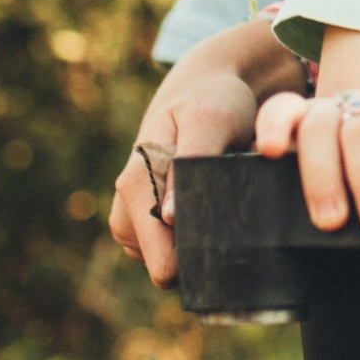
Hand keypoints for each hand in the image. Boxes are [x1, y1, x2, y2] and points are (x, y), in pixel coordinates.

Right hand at [107, 62, 269, 288]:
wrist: (204, 91)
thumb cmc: (212, 102)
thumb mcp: (210, 120)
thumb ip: (192, 163)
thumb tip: (170, 217)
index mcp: (135, 186)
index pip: (164, 262)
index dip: (201, 259)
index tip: (233, 238)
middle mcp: (126, 209)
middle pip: (167, 269)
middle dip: (201, 251)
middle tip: (232, 212)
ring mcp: (133, 220)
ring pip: (171, 265)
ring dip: (200, 243)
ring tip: (222, 202)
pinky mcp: (146, 226)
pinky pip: (173, 254)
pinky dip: (196, 238)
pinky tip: (212, 207)